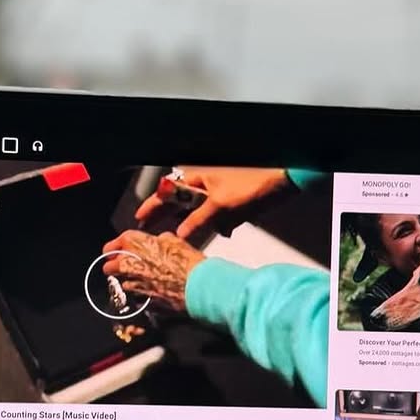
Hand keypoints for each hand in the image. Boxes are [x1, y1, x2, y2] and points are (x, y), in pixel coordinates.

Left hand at [102, 230, 205, 311]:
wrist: (198, 286)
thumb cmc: (189, 261)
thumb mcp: (175, 242)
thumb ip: (160, 240)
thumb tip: (158, 242)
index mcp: (135, 244)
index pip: (112, 245)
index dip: (114, 249)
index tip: (116, 251)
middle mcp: (129, 264)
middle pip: (109, 266)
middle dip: (114, 266)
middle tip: (124, 266)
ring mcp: (134, 285)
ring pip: (122, 283)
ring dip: (130, 281)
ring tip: (144, 280)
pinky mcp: (142, 301)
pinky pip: (135, 297)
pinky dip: (141, 296)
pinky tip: (153, 292)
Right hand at [135, 166, 290, 237]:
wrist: (280, 183)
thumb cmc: (251, 184)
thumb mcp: (220, 205)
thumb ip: (198, 221)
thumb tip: (179, 235)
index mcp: (196, 178)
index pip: (166, 193)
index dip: (152, 206)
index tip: (139, 219)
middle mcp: (203, 186)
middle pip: (179, 205)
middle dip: (169, 221)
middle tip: (152, 235)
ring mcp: (215, 196)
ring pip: (196, 215)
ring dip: (196, 227)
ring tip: (184, 241)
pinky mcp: (228, 206)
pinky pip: (213, 220)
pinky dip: (215, 227)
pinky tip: (219, 233)